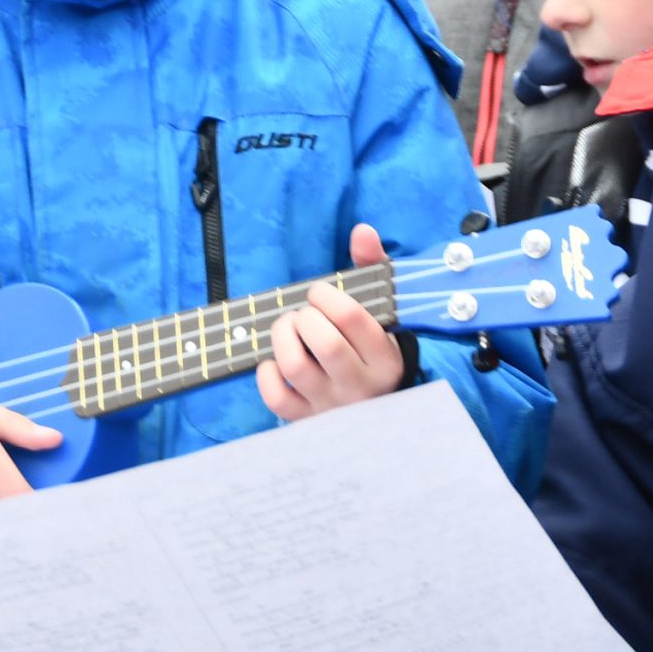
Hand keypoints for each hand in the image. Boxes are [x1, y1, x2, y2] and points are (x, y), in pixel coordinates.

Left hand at [257, 224, 403, 419]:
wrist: (373, 410)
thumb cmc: (371, 350)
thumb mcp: (381, 312)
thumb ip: (372, 268)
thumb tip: (361, 231)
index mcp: (385, 358)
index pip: (352, 317)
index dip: (326, 295)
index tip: (318, 293)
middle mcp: (360, 386)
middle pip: (325, 342)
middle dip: (305, 317)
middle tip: (303, 314)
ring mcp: (331, 407)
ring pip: (296, 366)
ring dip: (282, 337)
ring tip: (287, 328)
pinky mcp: (306, 420)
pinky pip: (276, 398)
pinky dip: (267, 374)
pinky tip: (274, 362)